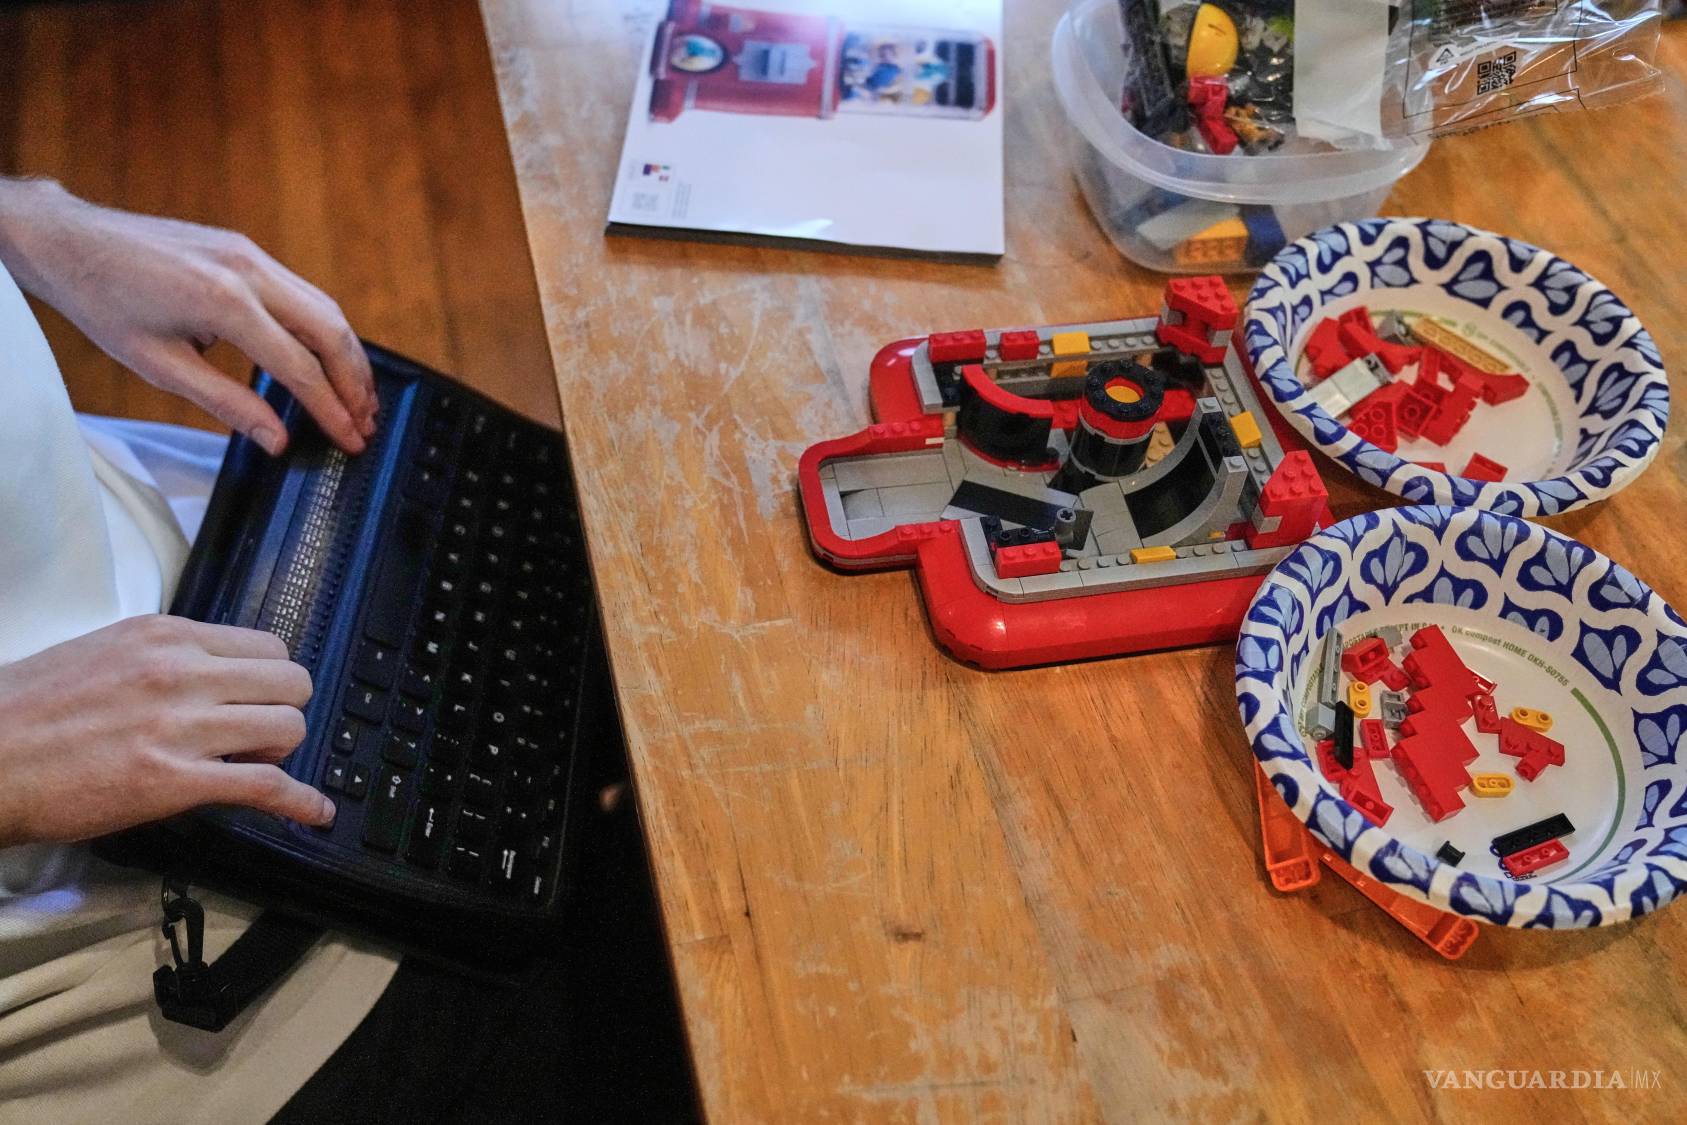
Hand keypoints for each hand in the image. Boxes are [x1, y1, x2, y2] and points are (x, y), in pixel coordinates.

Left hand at [0, 178, 374, 455]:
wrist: (70, 239)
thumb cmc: (103, 301)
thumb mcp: (158, 365)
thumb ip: (226, 403)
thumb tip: (277, 439)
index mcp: (224, 302)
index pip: (299, 368)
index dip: (331, 409)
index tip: (350, 439)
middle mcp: (249, 271)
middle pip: (331, 333)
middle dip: (356, 383)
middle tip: (366, 422)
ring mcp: (252, 254)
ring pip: (326, 308)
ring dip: (348, 356)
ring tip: (359, 397)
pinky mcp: (247, 250)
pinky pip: (304, 293)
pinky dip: (325, 331)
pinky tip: (329, 359)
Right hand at [0, 615, 334, 847]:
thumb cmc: (29, 711)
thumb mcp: (105, 653)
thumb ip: (165, 657)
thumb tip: (213, 673)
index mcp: (165, 636)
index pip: (267, 646)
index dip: (269, 681)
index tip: (254, 701)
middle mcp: (180, 671)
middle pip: (291, 683)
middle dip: (283, 711)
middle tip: (255, 734)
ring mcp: (179, 726)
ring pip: (288, 728)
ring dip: (279, 752)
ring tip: (247, 765)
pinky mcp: (172, 782)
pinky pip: (265, 787)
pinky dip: (299, 802)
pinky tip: (313, 812)